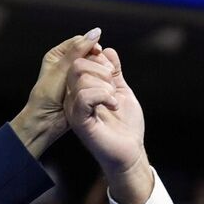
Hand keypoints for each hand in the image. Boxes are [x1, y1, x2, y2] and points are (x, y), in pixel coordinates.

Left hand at [10, 28, 103, 157]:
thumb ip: (78, 51)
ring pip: (94, 66)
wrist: (45, 121)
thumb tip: (97, 31)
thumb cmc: (48, 95)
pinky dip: (101, 80)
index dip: (90, 45)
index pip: (79, 42)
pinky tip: (105, 85)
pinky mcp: (83, 87)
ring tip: (105, 76)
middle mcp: (66, 63)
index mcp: (57, 55)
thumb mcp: (62, 70)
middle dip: (97, 58)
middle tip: (103, 66)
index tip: (97, 52)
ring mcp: (75, 76)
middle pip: (89, 53)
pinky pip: (96, 79)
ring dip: (100, 70)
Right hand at [64, 46, 155, 203]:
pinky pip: (84, 96)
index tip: (113, 70)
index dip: (98, 58)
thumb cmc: (126, 126)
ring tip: (114, 99)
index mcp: (81, 90)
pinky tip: (114, 105)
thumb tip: (107, 50)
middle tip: (113, 85)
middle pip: (77, 65)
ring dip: (105, 85)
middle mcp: (73, 99)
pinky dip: (103, 95)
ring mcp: (74, 110)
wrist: (130, 152)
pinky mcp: (80, 121)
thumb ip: (114, 72)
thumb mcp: (121, 91)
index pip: (80, 60)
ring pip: (80, 78)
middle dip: (101, 68)